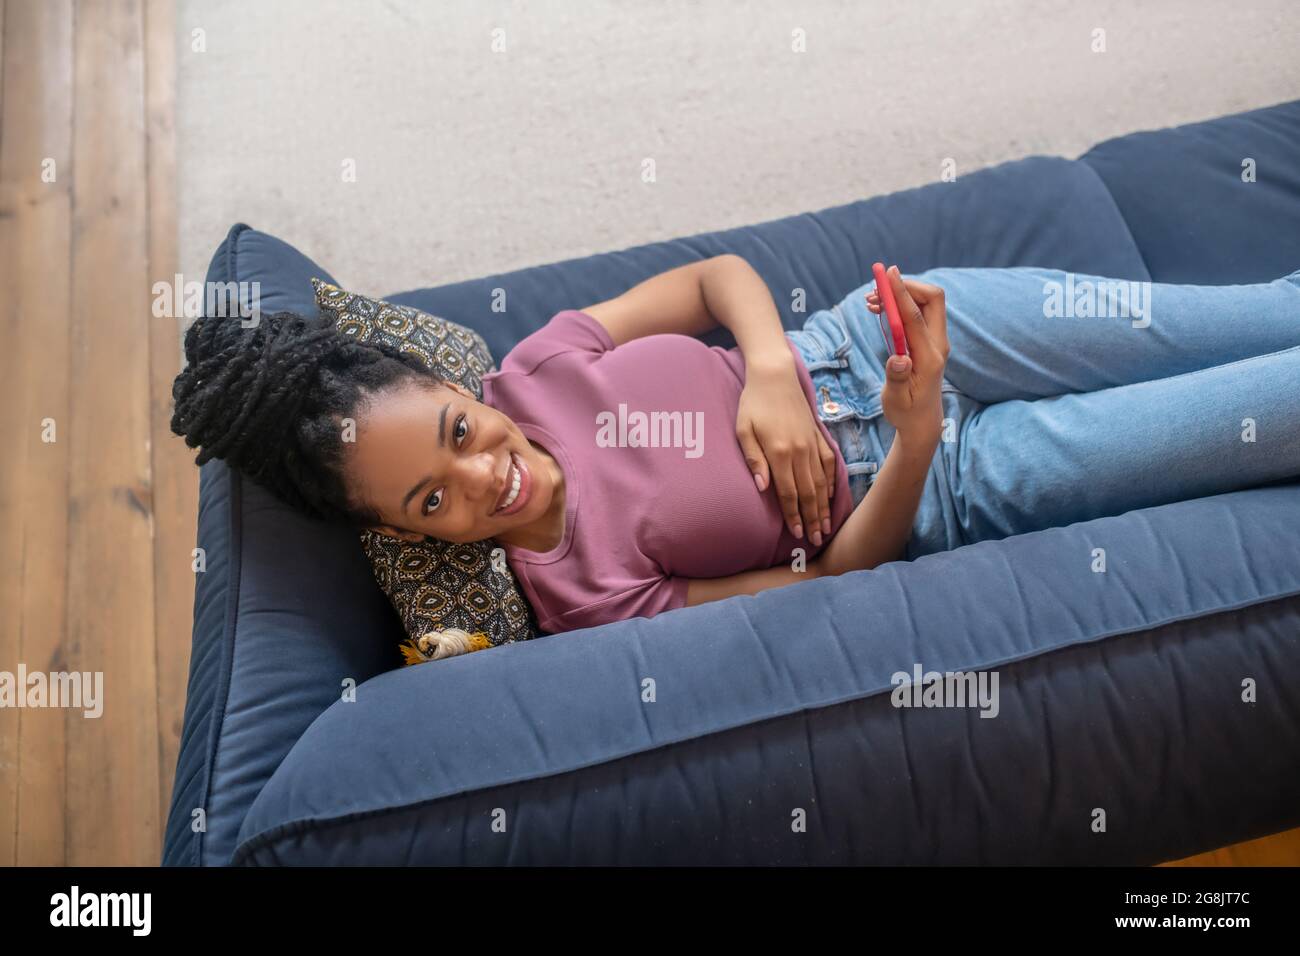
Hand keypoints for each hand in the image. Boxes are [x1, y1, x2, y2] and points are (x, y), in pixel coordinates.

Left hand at [736, 358, 837, 544]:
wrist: (775, 374)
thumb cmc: (753, 403)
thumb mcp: (743, 430)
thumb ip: (754, 460)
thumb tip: (763, 488)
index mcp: (779, 452)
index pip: (788, 492)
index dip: (793, 515)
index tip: (797, 534)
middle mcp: (799, 451)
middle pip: (808, 493)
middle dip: (812, 519)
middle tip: (816, 541)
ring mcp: (812, 443)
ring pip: (821, 482)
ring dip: (824, 507)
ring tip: (827, 527)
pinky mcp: (818, 435)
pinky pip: (829, 464)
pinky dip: (831, 482)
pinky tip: (831, 496)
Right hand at [867, 267, 948, 452]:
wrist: (922, 422)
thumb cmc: (906, 413)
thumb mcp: (896, 400)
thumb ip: (897, 378)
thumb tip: (898, 358)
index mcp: (930, 357)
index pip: (915, 316)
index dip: (901, 292)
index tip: (887, 273)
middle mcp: (938, 344)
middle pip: (931, 298)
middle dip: (905, 286)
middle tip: (875, 290)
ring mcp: (936, 340)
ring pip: (925, 302)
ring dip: (901, 294)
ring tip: (871, 302)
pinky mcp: (930, 340)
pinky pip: (919, 312)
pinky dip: (901, 304)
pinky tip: (880, 310)